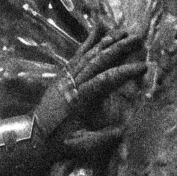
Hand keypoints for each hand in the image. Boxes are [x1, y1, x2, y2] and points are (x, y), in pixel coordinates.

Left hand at [33, 29, 144, 152]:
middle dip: (118, 47)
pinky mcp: (62, 76)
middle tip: (138, 38)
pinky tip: (99, 29)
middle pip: (97, 60)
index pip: (105, 80)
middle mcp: (71, 83)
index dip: (124, 72)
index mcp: (77, 99)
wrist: (33, 138)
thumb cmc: (58, 144)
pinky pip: (77, 55)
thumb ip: (101, 139)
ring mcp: (65, 77)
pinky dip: (89, 42)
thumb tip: (122, 131)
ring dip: (106, 41)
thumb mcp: (80, 146)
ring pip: (87, 54)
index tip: (143, 67)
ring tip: (124, 31)